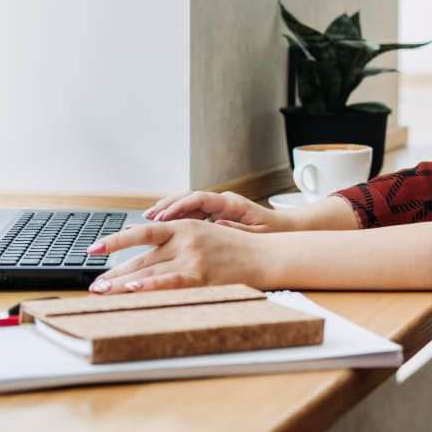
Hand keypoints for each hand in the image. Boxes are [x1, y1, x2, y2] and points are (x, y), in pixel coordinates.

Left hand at [87, 219, 270, 293]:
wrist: (265, 254)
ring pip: (148, 272)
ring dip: (122, 284)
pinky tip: (133, 290)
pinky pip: (170, 282)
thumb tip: (140, 242)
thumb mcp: (203, 232)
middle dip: (114, 273)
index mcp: (183, 227)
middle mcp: (184, 240)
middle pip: (140, 259)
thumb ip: (174, 238)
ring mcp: (192, 258)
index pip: (140, 234)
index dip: (114, 241)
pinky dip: (150, 286)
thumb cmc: (235, 247)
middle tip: (93, 285)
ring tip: (102, 292)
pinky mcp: (201, 276)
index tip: (92, 250)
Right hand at [145, 190, 290, 232]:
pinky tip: (162, 227)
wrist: (285, 229)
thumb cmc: (274, 232)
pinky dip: (176, 218)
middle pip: (189, 197)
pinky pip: (192, 214)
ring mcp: (218, 207)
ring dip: (168, 210)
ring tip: (147, 219)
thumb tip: (220, 224)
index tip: (163, 217)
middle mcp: (222, 202)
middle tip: (147, 216)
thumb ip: (239, 229)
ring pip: (187, 204)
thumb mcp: (259, 234)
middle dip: (167, 205)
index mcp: (232, 203)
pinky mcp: (216, 215)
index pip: (200, 199)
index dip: (179, 206)